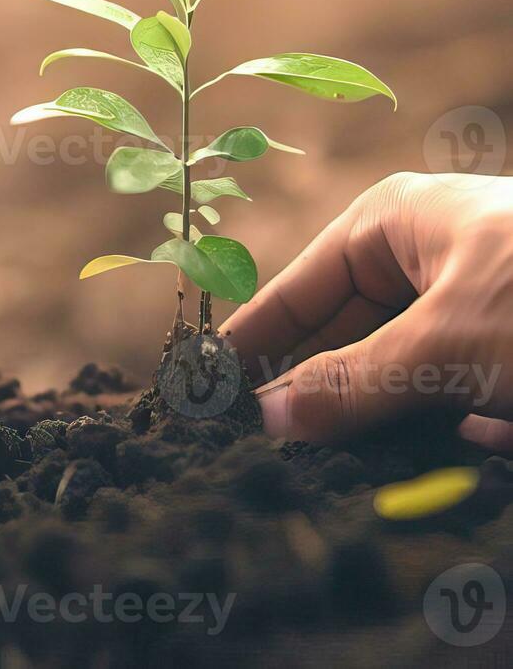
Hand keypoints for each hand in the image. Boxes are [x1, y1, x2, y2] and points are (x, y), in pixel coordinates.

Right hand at [221, 172, 512, 451]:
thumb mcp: (449, 340)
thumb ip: (357, 382)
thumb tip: (270, 416)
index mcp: (396, 221)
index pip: (299, 288)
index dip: (253, 338)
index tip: (208, 386)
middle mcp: (426, 260)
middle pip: (341, 333)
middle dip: (306, 388)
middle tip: (253, 443)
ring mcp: (468, 310)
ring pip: (392, 372)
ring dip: (362, 421)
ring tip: (306, 466)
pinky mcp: (503, 360)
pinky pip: (442, 400)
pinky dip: (419, 435)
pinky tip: (385, 470)